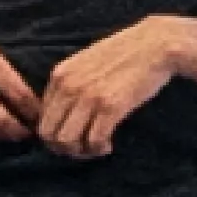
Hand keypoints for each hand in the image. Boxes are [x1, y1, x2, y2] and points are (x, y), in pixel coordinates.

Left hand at [31, 20, 196, 157]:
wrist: (155, 44)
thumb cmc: (124, 54)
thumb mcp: (85, 62)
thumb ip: (69, 84)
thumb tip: (63, 114)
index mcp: (59, 75)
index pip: (41, 118)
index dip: (56, 134)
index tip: (74, 135)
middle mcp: (68, 86)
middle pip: (48, 134)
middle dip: (63, 148)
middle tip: (83, 148)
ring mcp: (88, 96)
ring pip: (67, 141)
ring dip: (81, 152)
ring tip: (96, 146)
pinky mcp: (110, 106)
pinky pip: (93, 141)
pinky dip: (98, 149)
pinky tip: (108, 144)